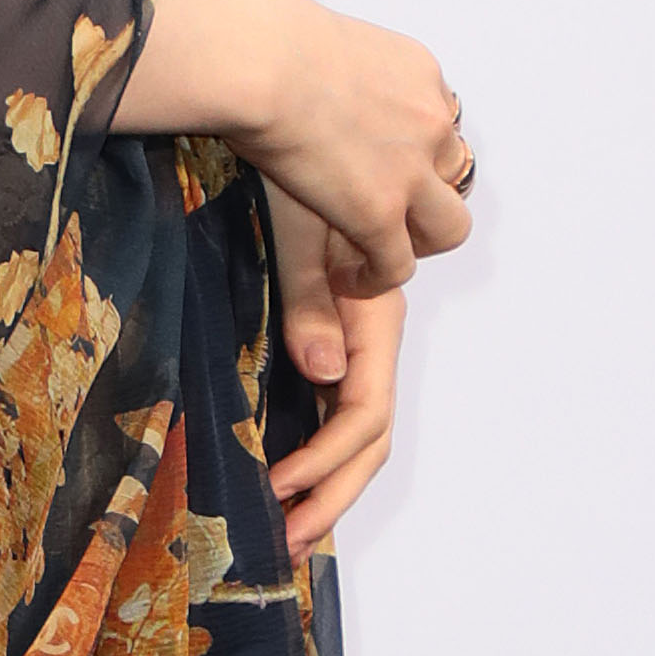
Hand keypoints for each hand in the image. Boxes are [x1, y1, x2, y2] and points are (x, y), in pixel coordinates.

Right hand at [114, 0, 475, 301]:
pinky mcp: (382, 213)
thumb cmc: (262, 39)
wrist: (259, 62)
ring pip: (448, 227)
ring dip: (415, 242)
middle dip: (425, 195)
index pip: (437, 118)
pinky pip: (398, 265)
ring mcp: (411, 169)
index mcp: (415, 70)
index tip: (375, 162)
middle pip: (454, 171)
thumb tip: (280, 53)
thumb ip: (321, 59)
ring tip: (372, 253)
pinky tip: (344, 278)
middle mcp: (428, 117)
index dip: (411, 148)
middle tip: (380, 210)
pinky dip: (375, 277)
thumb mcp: (315, 39)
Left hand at [267, 195, 400, 557]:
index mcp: (375, 317)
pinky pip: (343, 404)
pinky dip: (321, 447)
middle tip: (288, 544)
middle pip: (371, 438)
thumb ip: (312, 306)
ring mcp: (360, 335)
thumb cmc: (300, 168)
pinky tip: (289, 473)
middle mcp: (375, 334)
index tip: (279, 490)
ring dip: (330, 482)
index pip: (365, 414)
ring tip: (290, 530)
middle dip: (332, 496)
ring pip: (362, 428)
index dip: (327, 461)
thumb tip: (326, 374)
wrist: (300, 111)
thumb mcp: (303, 234)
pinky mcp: (338, 329)